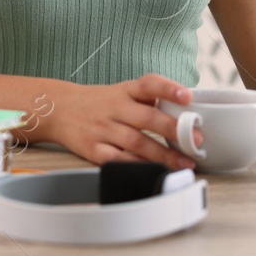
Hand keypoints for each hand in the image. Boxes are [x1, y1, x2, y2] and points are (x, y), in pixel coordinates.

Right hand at [42, 73, 198, 171]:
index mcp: (125, 91)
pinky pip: (118, 160)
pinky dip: (138, 166)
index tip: (188, 96)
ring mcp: (103, 129)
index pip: (149, 84)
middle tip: (197, 139)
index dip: (168, 89)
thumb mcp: (123, 92)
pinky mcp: (93, 149)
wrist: (59, 109)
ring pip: (136, 142)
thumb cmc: (99, 103)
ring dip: (163, 154)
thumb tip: (186, 112)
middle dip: (173, 129)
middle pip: (146, 118)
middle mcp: (114, 108)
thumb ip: (149, 100)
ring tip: (184, 162)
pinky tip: (154, 171)